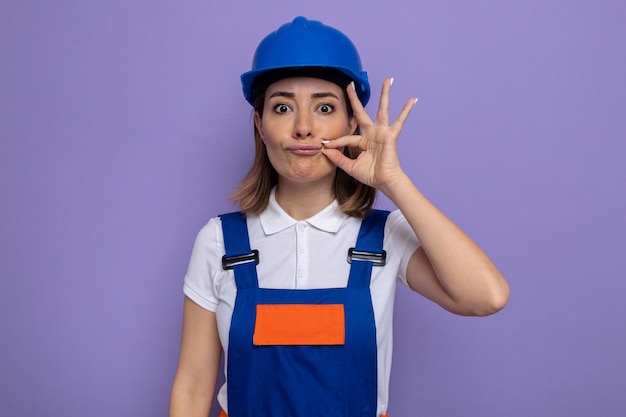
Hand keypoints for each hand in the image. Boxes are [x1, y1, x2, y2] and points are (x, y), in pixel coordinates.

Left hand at [321, 78, 416, 192]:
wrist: (384, 182)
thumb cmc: (371, 175)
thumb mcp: (350, 167)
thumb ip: (338, 158)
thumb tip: (325, 150)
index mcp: (363, 141)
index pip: (347, 137)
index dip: (336, 142)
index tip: (324, 145)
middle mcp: (372, 134)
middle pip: (362, 112)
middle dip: (355, 99)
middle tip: (350, 84)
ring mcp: (382, 133)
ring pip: (383, 110)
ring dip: (385, 95)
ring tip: (387, 80)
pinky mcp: (391, 136)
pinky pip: (400, 121)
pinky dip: (406, 110)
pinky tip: (412, 99)